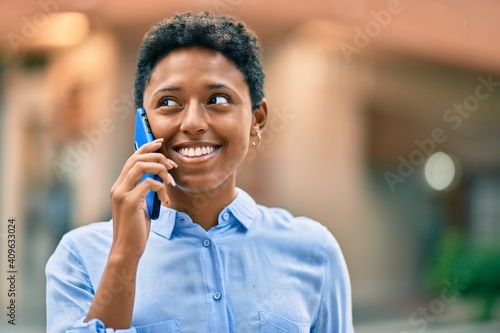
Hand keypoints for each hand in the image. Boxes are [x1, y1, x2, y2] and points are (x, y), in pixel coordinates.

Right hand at [109, 138, 176, 259]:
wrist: (127, 249)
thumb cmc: (136, 229)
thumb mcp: (140, 205)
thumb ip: (144, 190)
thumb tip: (158, 177)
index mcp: (119, 186)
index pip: (132, 159)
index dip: (146, 148)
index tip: (159, 143)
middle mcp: (117, 187)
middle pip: (137, 158)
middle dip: (157, 157)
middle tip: (172, 165)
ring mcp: (121, 193)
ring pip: (141, 166)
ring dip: (160, 169)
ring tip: (170, 180)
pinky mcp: (130, 202)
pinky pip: (150, 184)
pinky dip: (161, 187)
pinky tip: (165, 199)